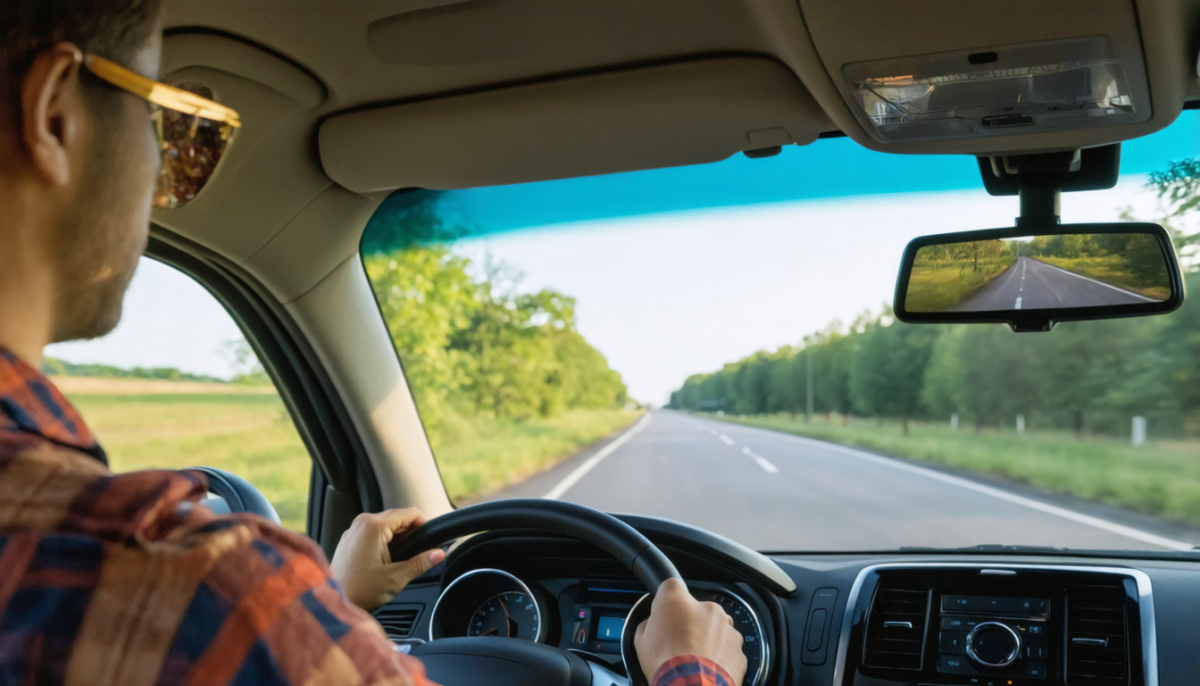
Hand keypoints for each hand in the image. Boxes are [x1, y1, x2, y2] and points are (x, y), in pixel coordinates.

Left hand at [330, 508, 445, 611]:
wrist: (333, 603)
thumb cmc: (358, 591)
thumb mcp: (396, 578)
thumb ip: (421, 563)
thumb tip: (439, 554)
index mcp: (374, 526)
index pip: (409, 513)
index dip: (425, 524)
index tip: (433, 538)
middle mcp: (362, 523)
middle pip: (397, 518)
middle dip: (412, 533)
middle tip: (421, 552)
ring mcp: (354, 530)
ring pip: (386, 525)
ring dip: (398, 538)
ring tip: (404, 558)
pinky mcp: (350, 540)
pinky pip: (373, 532)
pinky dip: (385, 541)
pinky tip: (388, 559)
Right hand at [634, 578, 747, 684]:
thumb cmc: (665, 662)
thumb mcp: (641, 641)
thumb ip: (648, 625)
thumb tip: (651, 625)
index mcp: (679, 601)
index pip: (672, 586)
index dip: (668, 600)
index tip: (666, 613)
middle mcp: (707, 608)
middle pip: (700, 610)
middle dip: (693, 624)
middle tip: (682, 644)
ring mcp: (727, 628)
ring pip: (718, 629)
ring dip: (710, 640)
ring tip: (697, 660)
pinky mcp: (739, 649)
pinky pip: (729, 649)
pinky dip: (722, 658)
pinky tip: (709, 670)